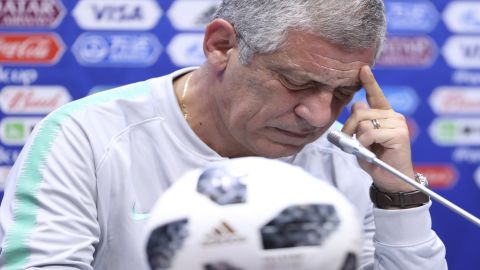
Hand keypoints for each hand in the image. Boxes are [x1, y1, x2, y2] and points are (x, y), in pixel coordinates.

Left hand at [342, 66, 414, 192]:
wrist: (390, 180)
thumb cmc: (376, 160)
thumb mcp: (362, 139)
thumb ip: (359, 123)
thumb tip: (357, 106)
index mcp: (384, 115)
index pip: (375, 95)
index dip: (369, 82)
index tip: (362, 69)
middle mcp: (393, 116)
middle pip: (359, 113)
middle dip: (349, 129)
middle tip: (351, 143)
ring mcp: (397, 123)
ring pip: (363, 123)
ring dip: (358, 139)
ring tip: (367, 149)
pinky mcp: (399, 133)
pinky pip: (369, 133)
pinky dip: (366, 144)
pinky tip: (374, 150)